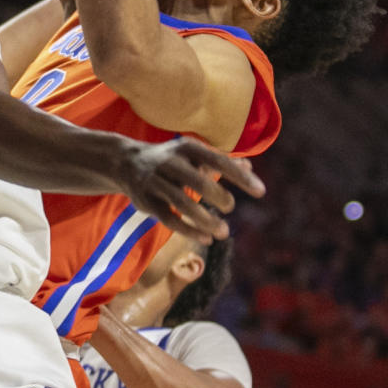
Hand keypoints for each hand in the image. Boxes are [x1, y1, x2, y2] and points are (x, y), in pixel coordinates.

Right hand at [112, 137, 264, 241]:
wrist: (125, 162)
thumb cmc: (171, 159)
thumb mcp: (194, 155)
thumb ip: (221, 161)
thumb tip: (249, 166)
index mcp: (187, 148)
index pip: (218, 161)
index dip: (240, 176)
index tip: (261, 192)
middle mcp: (170, 163)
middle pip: (198, 182)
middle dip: (219, 197)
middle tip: (230, 207)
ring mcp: (155, 182)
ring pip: (182, 203)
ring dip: (205, 220)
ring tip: (224, 232)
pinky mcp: (146, 202)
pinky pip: (168, 218)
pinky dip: (188, 230)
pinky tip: (205, 238)